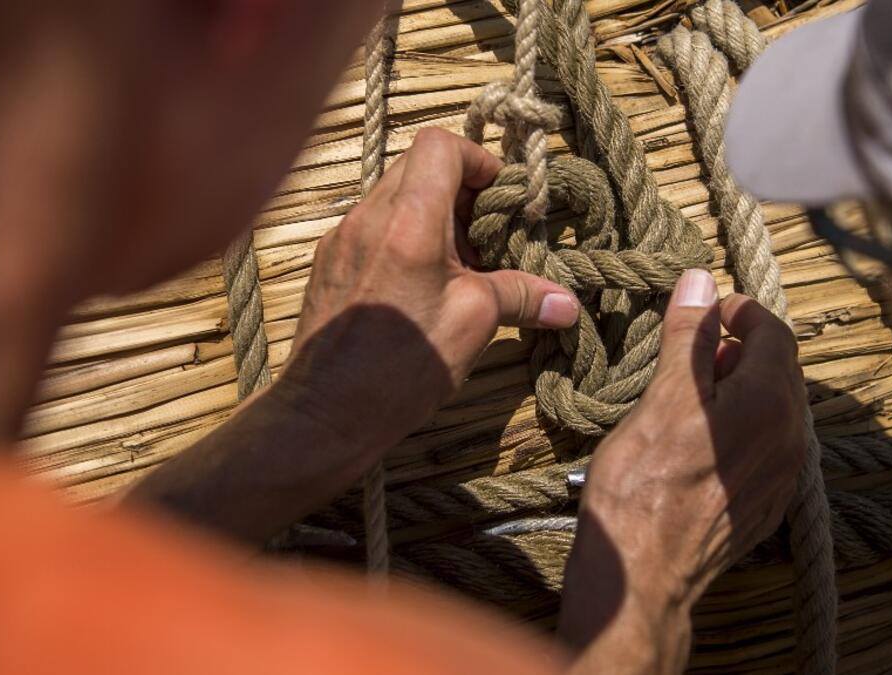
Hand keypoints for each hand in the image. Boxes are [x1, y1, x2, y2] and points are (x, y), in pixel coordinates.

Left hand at [129, 129, 579, 542]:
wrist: (324, 412)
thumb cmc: (402, 366)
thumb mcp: (474, 324)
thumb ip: (521, 296)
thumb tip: (567, 303)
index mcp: (408, 221)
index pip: (441, 145)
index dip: (478, 160)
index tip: (498, 197)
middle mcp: (367, 217)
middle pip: (418, 166)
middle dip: (460, 190)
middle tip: (487, 234)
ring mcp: (342, 238)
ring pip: (395, 196)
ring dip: (434, 215)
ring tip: (461, 266)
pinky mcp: (329, 262)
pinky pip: (374, 226)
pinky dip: (406, 237)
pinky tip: (423, 286)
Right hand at [558, 269, 805, 673]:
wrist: (643, 577)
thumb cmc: (643, 486)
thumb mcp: (662, 398)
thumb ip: (689, 337)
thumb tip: (701, 282)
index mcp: (769, 402)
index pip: (774, 332)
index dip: (740, 311)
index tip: (707, 309)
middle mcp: (790, 438)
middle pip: (780, 369)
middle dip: (743, 346)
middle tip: (697, 345)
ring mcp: (783, 476)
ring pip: (776, 408)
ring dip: (743, 385)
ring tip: (694, 388)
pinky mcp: (767, 504)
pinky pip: (768, 445)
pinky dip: (743, 423)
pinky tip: (704, 435)